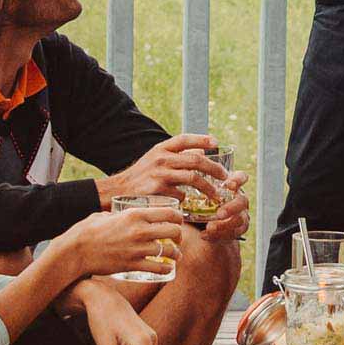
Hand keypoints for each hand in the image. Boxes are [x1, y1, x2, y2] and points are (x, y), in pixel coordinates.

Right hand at [66, 204, 183, 277]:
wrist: (75, 251)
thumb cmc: (87, 231)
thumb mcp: (106, 215)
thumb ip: (119, 215)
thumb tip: (123, 216)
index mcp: (135, 214)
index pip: (169, 213)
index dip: (178, 217)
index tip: (178, 221)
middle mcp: (140, 230)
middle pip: (174, 232)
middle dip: (179, 236)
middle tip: (177, 240)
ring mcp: (138, 249)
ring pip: (170, 252)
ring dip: (176, 254)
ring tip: (175, 256)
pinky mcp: (134, 265)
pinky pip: (159, 268)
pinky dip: (167, 269)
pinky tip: (168, 269)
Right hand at [96, 133, 225, 205]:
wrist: (118, 192)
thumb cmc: (140, 177)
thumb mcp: (154, 160)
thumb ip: (174, 157)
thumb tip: (200, 152)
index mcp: (160, 148)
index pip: (184, 139)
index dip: (201, 139)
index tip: (216, 142)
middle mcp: (161, 158)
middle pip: (196, 160)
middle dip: (214, 168)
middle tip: (225, 177)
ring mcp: (160, 173)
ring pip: (193, 178)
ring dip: (208, 188)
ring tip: (217, 195)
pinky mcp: (159, 189)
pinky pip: (181, 195)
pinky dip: (187, 200)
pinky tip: (188, 205)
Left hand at [201, 171, 250, 242]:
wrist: (199, 226)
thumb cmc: (197, 203)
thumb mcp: (194, 193)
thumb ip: (194, 187)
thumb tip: (180, 180)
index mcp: (230, 186)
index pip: (241, 177)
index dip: (238, 180)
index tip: (229, 185)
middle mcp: (238, 199)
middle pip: (242, 201)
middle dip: (231, 207)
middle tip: (219, 214)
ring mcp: (241, 214)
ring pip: (240, 219)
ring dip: (224, 225)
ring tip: (209, 228)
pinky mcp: (238, 229)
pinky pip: (234, 233)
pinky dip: (219, 235)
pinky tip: (205, 235)